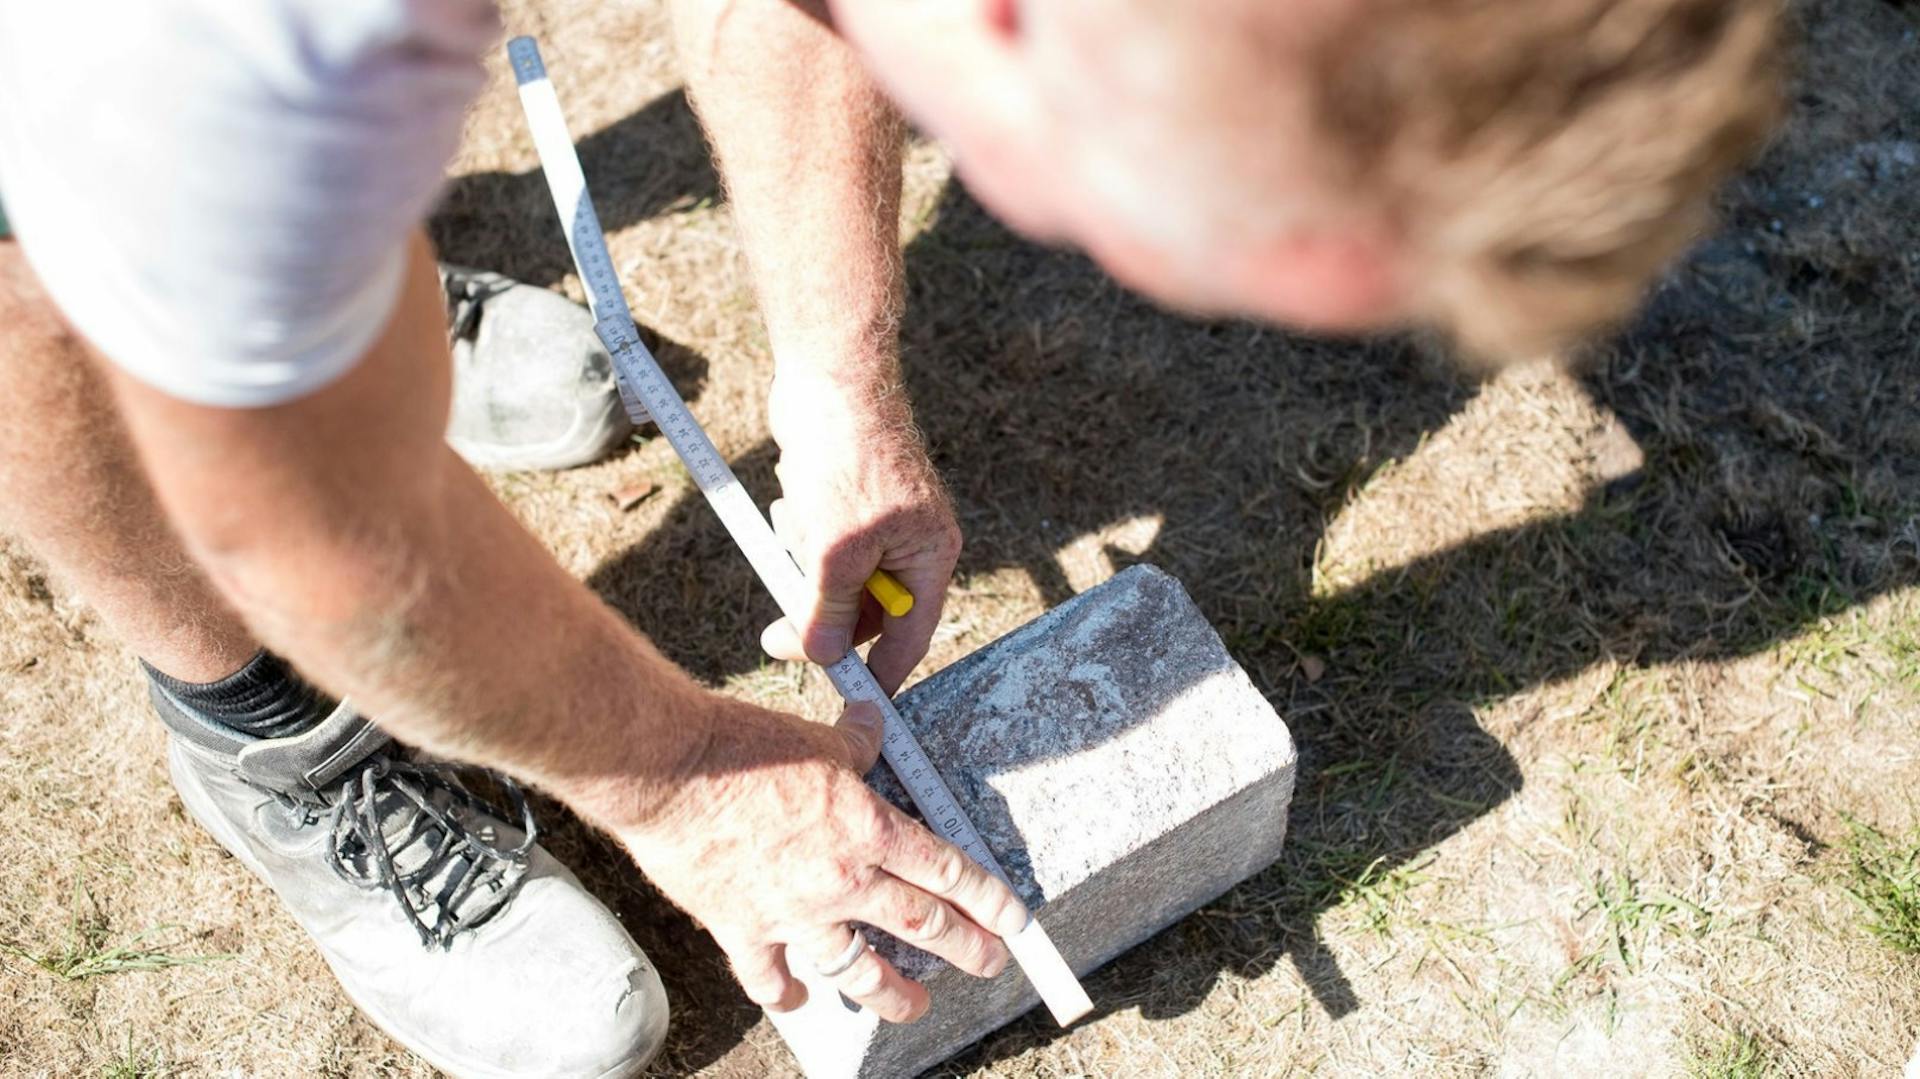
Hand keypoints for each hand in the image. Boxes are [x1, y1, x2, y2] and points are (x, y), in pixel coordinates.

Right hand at [619, 699, 1028, 1021]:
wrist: (669, 770)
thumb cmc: (742, 746)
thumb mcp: (817, 740)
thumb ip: (854, 746)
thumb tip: (872, 727)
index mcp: (868, 830)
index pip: (946, 871)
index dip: (987, 899)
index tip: (1012, 922)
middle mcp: (841, 880)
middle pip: (919, 925)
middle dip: (964, 949)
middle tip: (989, 965)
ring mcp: (793, 913)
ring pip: (856, 970)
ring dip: (891, 994)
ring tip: (914, 1007)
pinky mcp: (743, 929)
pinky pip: (769, 976)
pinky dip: (785, 993)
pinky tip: (797, 1001)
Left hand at [763, 372, 959, 693]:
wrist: (828, 377)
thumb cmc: (847, 455)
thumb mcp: (835, 550)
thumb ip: (830, 611)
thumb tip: (823, 659)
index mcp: (931, 556)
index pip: (910, 636)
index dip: (879, 673)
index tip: (847, 703)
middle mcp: (913, 543)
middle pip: (865, 613)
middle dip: (820, 611)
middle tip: (776, 632)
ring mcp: (879, 523)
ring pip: (833, 579)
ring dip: (804, 563)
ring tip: (797, 520)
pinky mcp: (846, 503)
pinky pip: (818, 545)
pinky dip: (799, 532)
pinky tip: (795, 497)